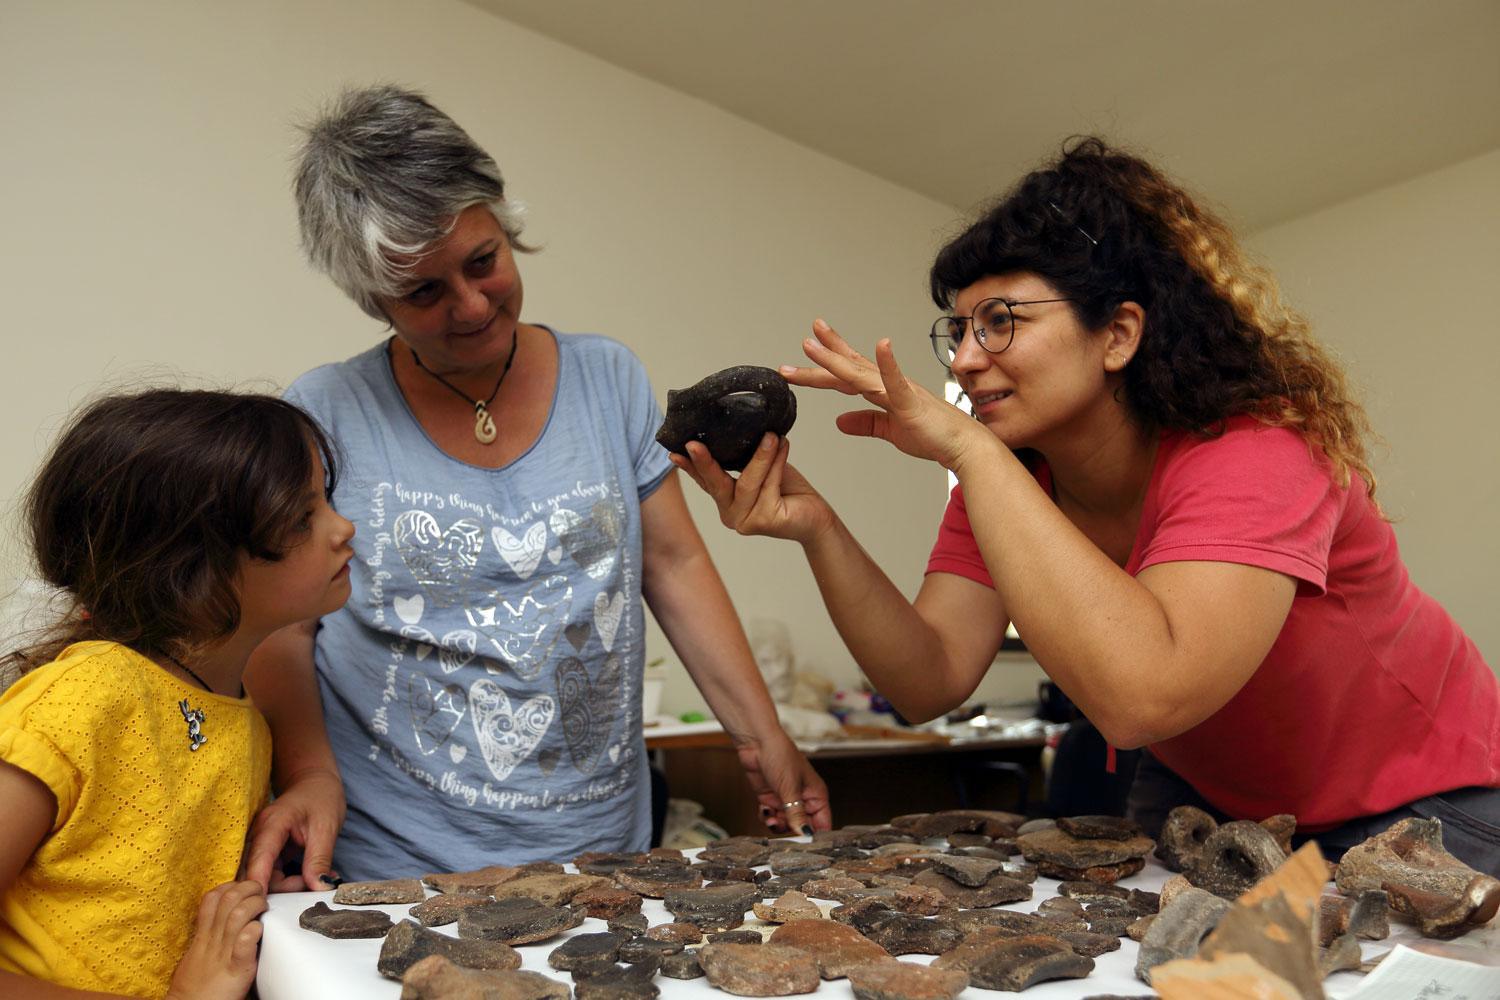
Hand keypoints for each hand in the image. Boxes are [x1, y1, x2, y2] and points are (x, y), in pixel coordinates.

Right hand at [165, 880, 266, 999]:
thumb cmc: (196, 986)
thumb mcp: (197, 954)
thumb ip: (210, 935)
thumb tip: (225, 919)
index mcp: (202, 936)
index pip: (212, 898)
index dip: (230, 885)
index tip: (243, 888)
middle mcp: (212, 941)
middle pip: (228, 899)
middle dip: (248, 888)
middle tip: (260, 893)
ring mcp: (224, 954)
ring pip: (238, 915)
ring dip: (255, 904)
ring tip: (264, 908)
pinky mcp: (237, 969)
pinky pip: (245, 943)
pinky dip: (255, 931)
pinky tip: (260, 930)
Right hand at [243, 768, 344, 891]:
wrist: (316, 781)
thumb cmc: (322, 796)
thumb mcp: (326, 827)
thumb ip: (319, 859)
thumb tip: (318, 888)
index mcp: (271, 825)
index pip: (258, 861)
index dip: (259, 887)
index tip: (266, 909)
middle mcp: (260, 835)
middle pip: (258, 874)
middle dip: (282, 888)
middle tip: (311, 886)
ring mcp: (262, 843)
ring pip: (265, 877)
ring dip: (288, 886)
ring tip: (315, 879)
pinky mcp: (269, 849)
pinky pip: (272, 872)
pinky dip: (289, 879)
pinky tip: (309, 876)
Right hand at [669, 434, 834, 545]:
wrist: (815, 516)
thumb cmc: (787, 490)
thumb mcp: (760, 470)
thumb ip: (743, 460)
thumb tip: (731, 429)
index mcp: (725, 501)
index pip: (704, 481)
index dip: (689, 466)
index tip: (674, 452)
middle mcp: (730, 515)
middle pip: (715, 485)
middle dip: (705, 462)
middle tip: (694, 443)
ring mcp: (746, 521)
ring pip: (747, 483)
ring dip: (759, 456)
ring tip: (770, 434)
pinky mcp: (765, 522)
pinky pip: (768, 486)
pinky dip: (775, 463)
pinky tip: (783, 445)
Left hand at [732, 731, 831, 836]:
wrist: (757, 742)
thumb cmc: (780, 756)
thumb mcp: (790, 788)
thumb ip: (797, 814)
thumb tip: (805, 834)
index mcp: (816, 795)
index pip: (822, 823)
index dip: (814, 836)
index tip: (805, 846)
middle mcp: (803, 799)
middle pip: (802, 827)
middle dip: (792, 831)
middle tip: (782, 830)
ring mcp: (786, 799)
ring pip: (785, 824)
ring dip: (777, 825)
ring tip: (771, 817)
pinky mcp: (771, 798)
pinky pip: (772, 817)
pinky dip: (767, 817)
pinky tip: (764, 809)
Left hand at [782, 319, 989, 470]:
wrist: (963, 445)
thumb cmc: (933, 436)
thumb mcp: (890, 431)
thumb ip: (865, 423)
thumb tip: (839, 421)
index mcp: (882, 390)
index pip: (850, 371)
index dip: (829, 358)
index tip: (810, 345)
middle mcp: (888, 384)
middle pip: (849, 368)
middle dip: (824, 355)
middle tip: (804, 339)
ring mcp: (899, 391)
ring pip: (860, 373)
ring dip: (835, 358)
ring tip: (813, 344)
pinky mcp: (910, 403)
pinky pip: (896, 382)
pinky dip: (888, 364)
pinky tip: (881, 346)